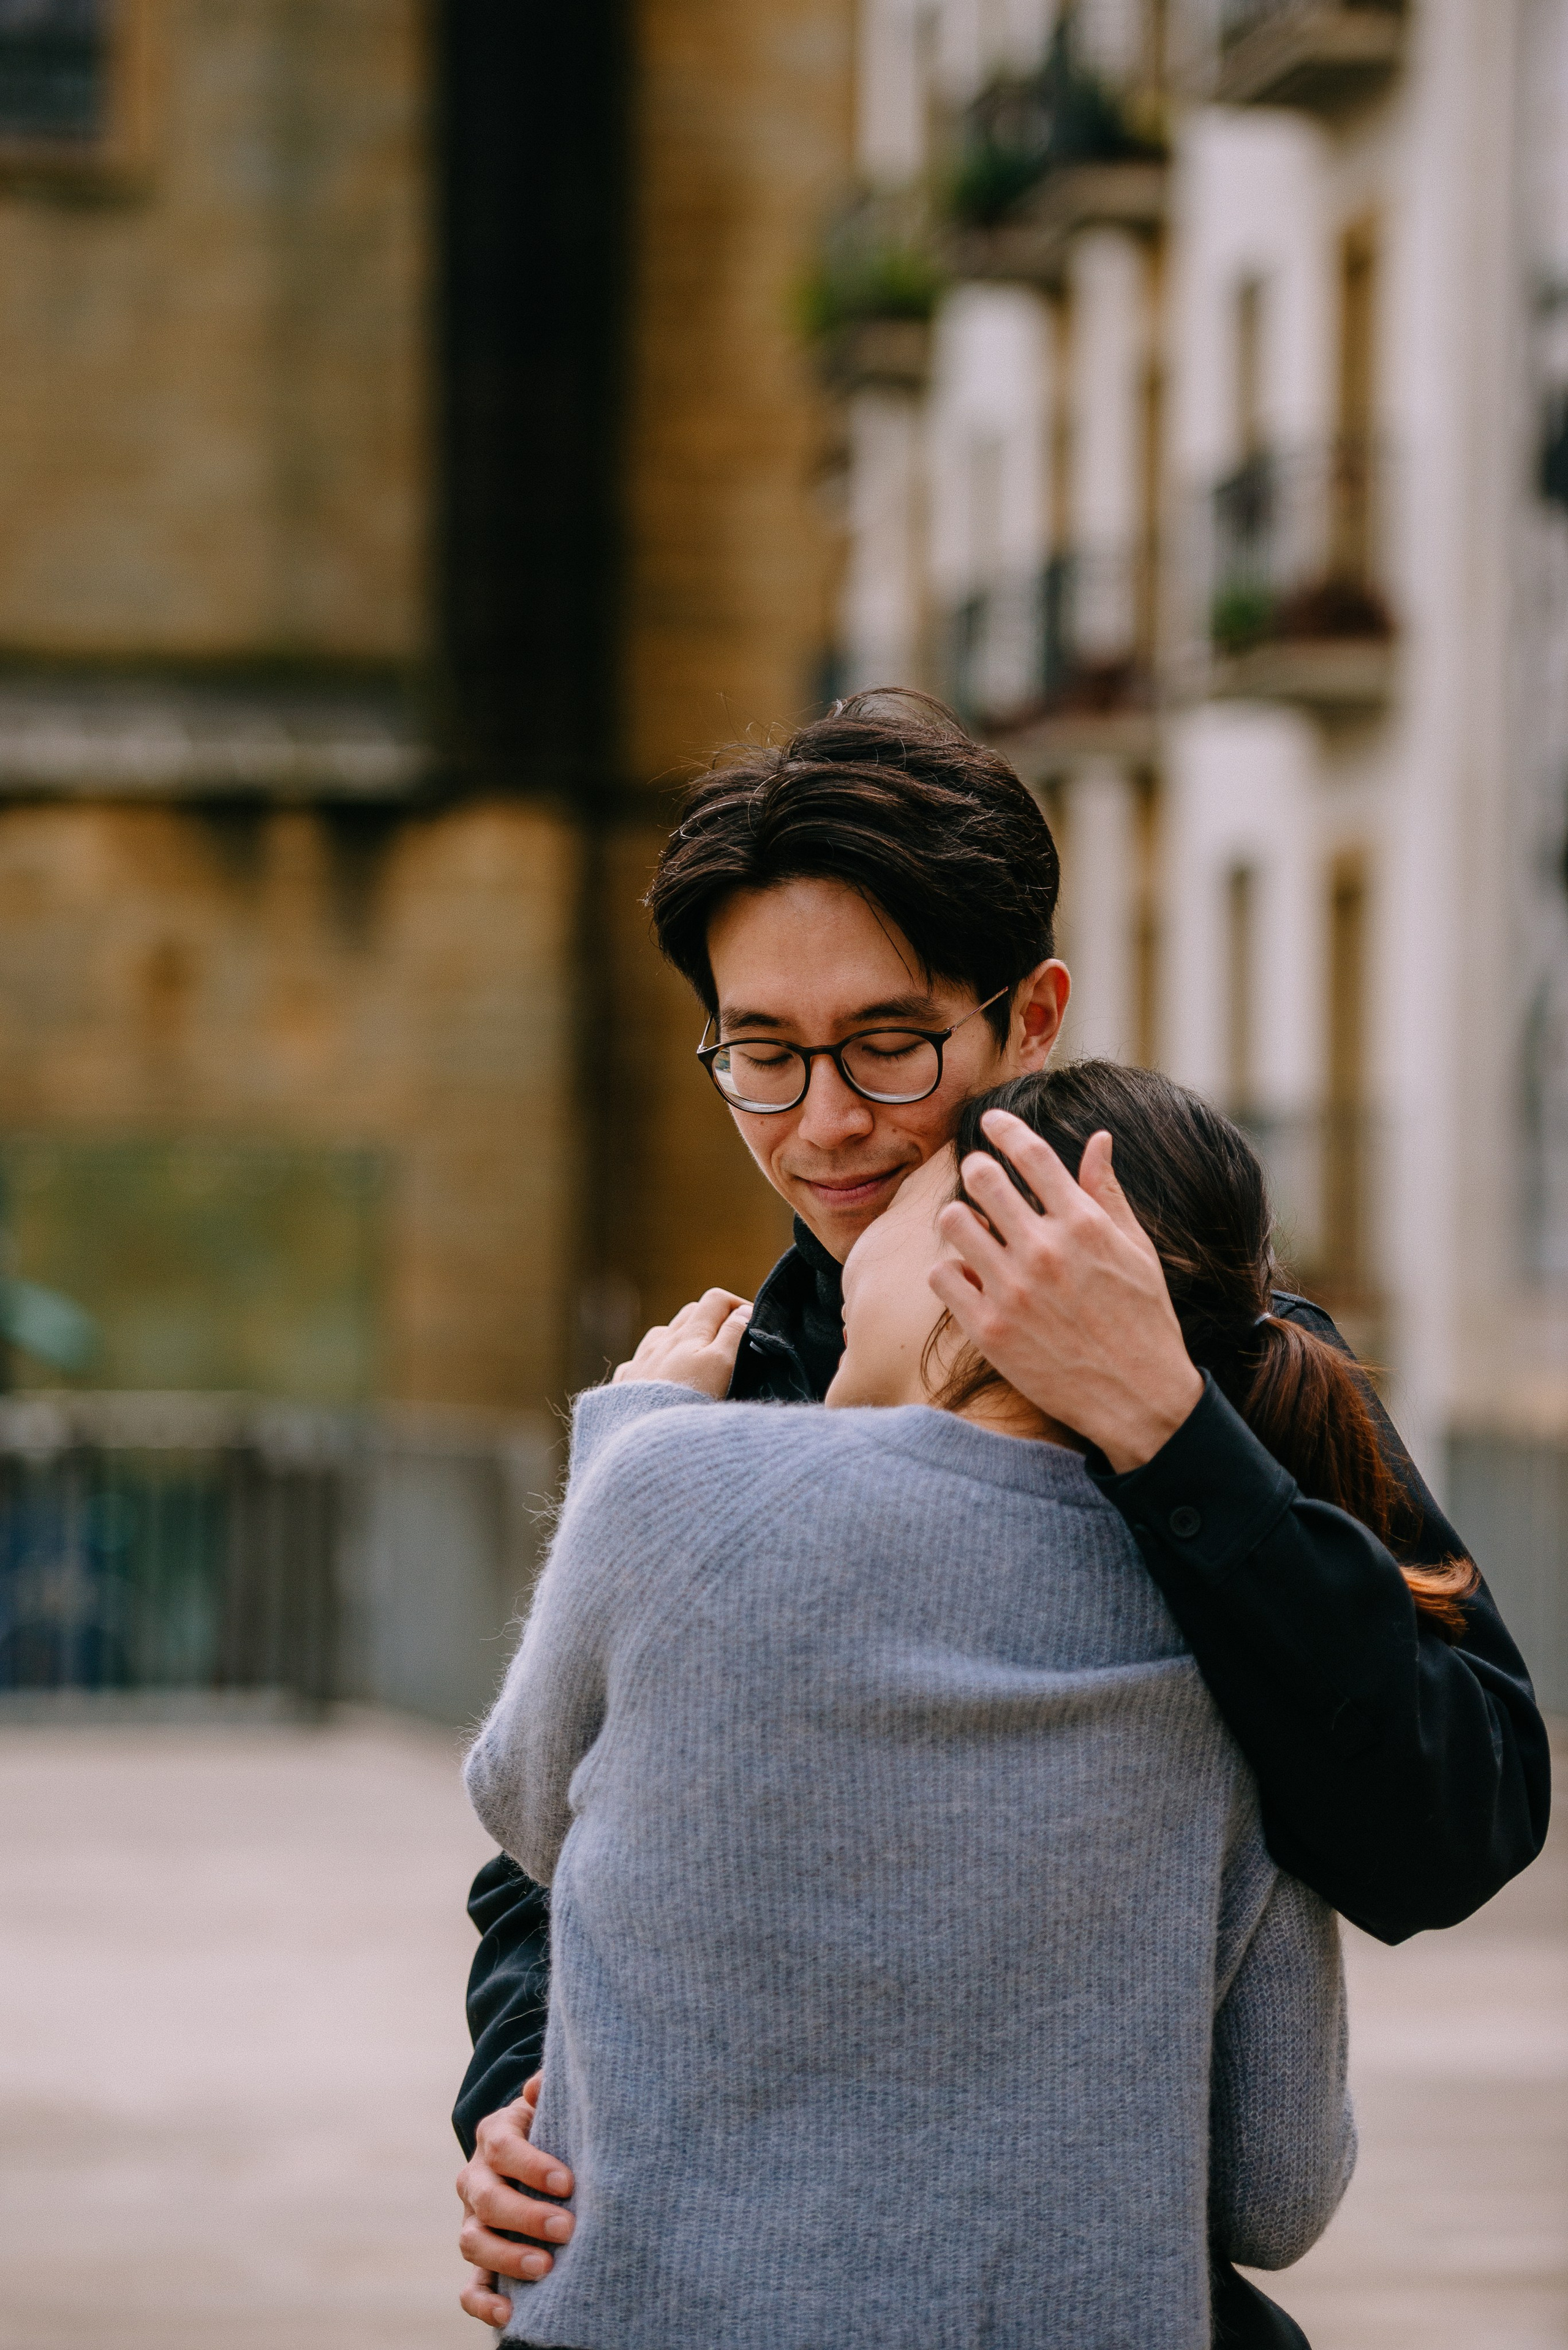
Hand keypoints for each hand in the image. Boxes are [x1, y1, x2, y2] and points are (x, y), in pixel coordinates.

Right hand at [456, 2075, 574, 2325]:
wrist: (533, 2157)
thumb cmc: (551, 2129)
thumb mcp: (550, 2106)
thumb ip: (548, 2091)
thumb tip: (542, 2083)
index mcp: (495, 2137)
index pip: (504, 2149)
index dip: (532, 2166)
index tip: (567, 2182)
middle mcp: (476, 2179)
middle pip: (488, 2200)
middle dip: (527, 2217)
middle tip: (567, 2229)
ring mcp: (473, 2222)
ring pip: (473, 2242)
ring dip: (508, 2258)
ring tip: (546, 2268)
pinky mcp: (479, 2260)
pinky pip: (469, 2287)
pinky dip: (483, 2304)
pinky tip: (509, 2314)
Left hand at [611, 1288, 751, 1396]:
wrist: (643, 1441)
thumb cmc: (686, 1401)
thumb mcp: (720, 1365)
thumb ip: (733, 1335)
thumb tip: (744, 1311)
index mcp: (688, 1333)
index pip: (716, 1300)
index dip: (738, 1306)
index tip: (753, 1326)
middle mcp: (661, 1342)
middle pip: (690, 1313)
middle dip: (713, 1319)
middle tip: (731, 1344)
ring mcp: (640, 1363)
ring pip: (662, 1336)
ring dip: (682, 1339)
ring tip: (697, 1362)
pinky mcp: (626, 1386)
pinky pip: (639, 1363)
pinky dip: (654, 1364)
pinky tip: (660, 1381)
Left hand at [929, 1112, 1202, 1473]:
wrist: (1138, 1399)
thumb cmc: (1143, 1320)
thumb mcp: (1135, 1251)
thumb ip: (1108, 1193)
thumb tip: (1099, 1139)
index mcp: (1084, 1225)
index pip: (1031, 1154)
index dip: (1005, 1129)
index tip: (991, 1122)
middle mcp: (1045, 1251)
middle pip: (983, 1178)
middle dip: (978, 1170)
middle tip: (980, 1178)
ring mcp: (1013, 1291)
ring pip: (953, 1222)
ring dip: (959, 1218)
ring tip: (971, 1228)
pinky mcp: (989, 1329)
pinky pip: (941, 1275)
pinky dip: (949, 1270)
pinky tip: (967, 1275)